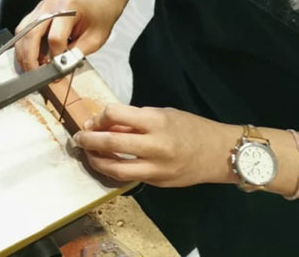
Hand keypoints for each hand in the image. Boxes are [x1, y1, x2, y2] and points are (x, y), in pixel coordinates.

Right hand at [14, 0, 124, 69]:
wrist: (97, 1)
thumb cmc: (98, 18)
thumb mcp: (95, 39)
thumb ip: (77, 53)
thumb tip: (59, 68)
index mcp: (69, 8)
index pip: (55, 37)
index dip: (55, 57)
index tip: (59, 71)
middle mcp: (51, 4)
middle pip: (31, 33)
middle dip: (30, 58)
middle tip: (34, 75)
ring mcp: (41, 6)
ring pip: (22, 31)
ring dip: (22, 52)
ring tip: (29, 68)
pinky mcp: (36, 11)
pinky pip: (23, 29)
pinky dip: (23, 45)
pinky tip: (29, 57)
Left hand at [72, 103, 236, 187]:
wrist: (219, 153)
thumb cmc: (190, 127)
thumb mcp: (162, 114)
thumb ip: (134, 120)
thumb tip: (106, 124)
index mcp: (156, 122)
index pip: (116, 115)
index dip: (100, 116)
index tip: (94, 119)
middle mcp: (155, 146)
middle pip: (111, 143)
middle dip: (89, 140)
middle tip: (78, 138)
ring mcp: (157, 169)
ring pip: (116, 169)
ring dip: (96, 161)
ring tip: (88, 154)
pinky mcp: (158, 183)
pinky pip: (130, 177)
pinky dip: (114, 170)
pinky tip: (108, 163)